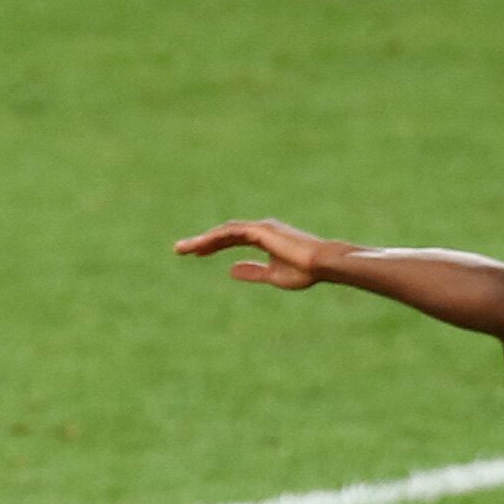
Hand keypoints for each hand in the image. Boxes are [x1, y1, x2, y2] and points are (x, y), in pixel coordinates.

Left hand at [176, 218, 343, 290]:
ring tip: (182, 249)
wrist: (323, 264)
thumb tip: (230, 270)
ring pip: (225, 231)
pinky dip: (215, 238)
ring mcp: (262, 228)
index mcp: (264, 238)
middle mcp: (261, 229)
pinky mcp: (262, 231)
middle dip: (203, 241)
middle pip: (225, 233)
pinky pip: (232, 233)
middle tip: (180, 249)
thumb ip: (253, 272)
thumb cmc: (305, 271)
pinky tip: (200, 246)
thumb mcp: (273, 275)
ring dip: (203, 240)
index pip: (232, 239)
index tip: (197, 253)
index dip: (214, 245)